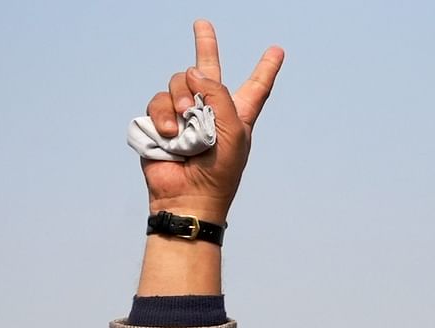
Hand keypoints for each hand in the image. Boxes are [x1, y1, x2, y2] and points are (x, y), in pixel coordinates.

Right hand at [140, 20, 283, 221]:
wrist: (189, 197)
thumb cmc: (219, 171)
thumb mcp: (233, 131)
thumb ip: (219, 95)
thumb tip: (192, 70)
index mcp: (236, 115)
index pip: (255, 88)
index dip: (266, 69)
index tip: (277, 51)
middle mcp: (209, 111)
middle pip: (207, 70)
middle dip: (205, 45)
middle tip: (202, 24)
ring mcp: (183, 115)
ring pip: (178, 82)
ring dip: (180, 99)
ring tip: (184, 123)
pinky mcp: (159, 123)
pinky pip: (157, 102)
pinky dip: (163, 116)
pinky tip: (169, 134)